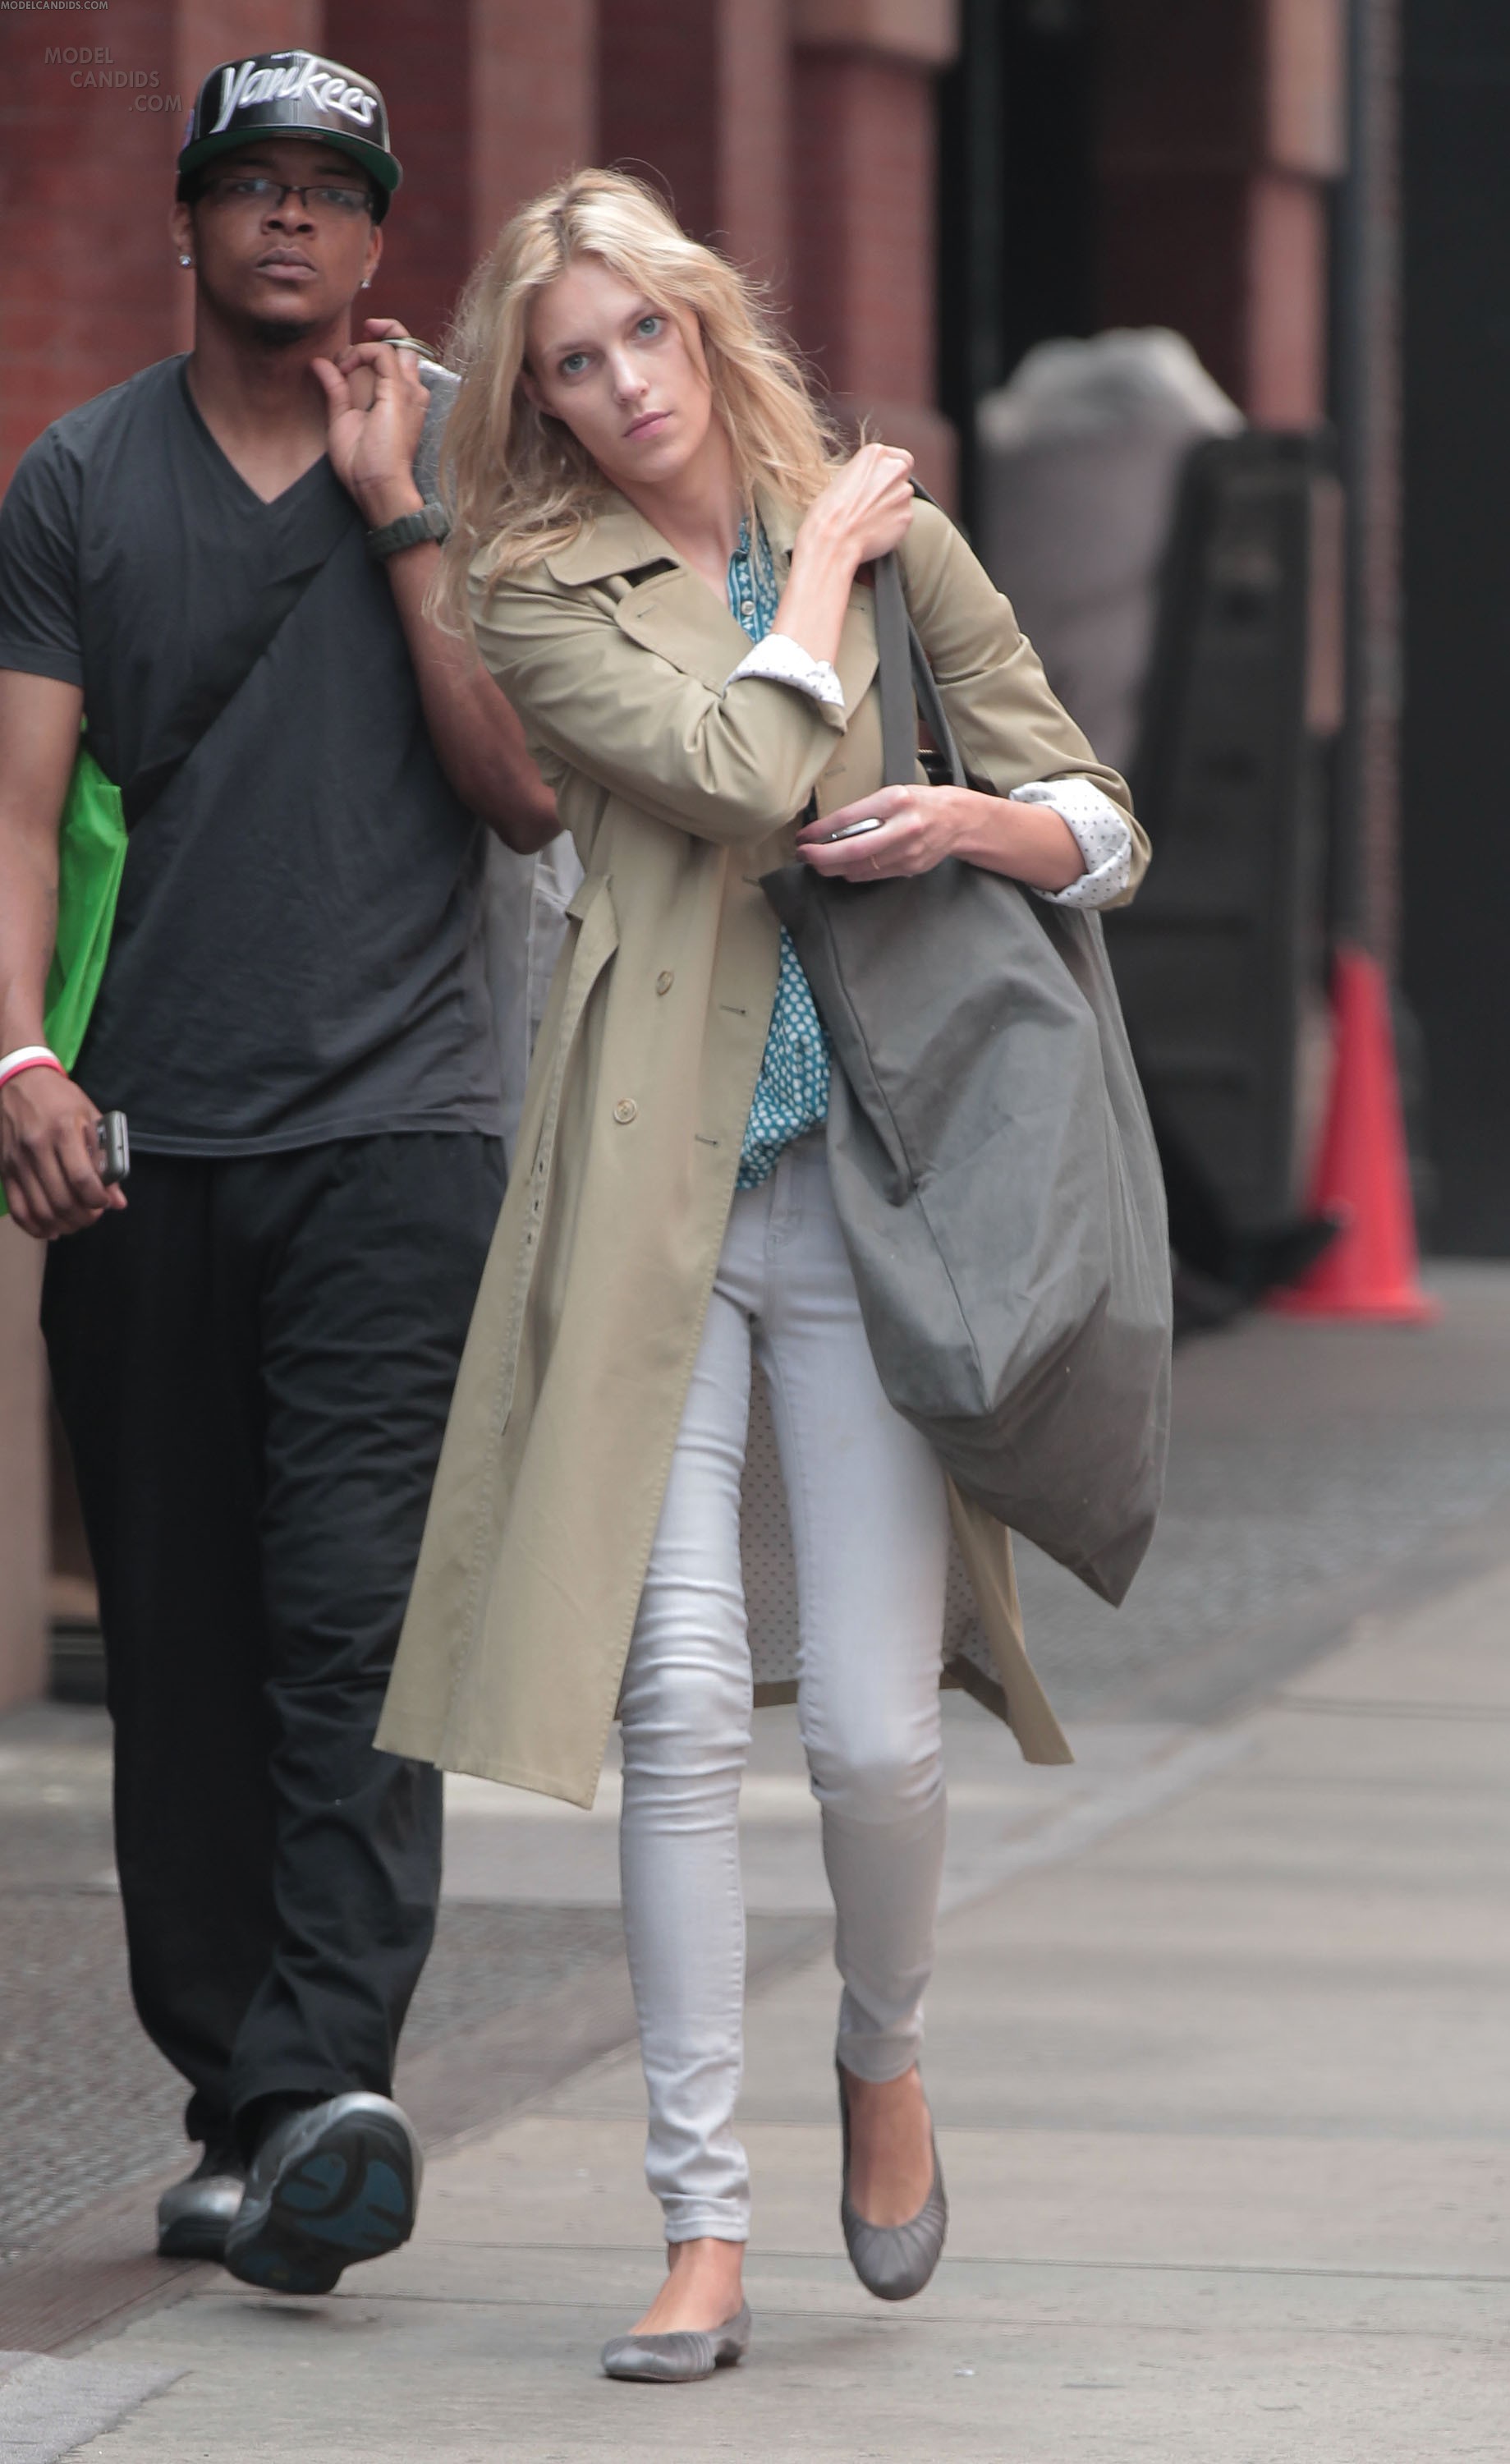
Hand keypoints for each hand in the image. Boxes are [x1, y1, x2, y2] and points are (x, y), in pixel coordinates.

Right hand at [0, 1067, 124, 1238]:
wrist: (19, 1081)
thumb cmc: (60, 1099)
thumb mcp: (90, 1118)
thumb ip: (105, 1159)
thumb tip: (118, 1200)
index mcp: (62, 1131)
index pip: (82, 1179)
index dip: (97, 1199)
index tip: (105, 1202)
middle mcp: (37, 1147)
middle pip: (61, 1199)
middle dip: (83, 1216)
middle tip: (93, 1215)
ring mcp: (17, 1161)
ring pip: (40, 1209)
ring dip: (62, 1224)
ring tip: (76, 1222)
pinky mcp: (5, 1169)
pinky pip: (18, 1208)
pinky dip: (34, 1227)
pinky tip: (50, 1229)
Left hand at [312, 326, 428, 527]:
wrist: (377, 486)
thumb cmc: (364, 465)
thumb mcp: (343, 420)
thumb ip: (336, 390)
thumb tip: (320, 363)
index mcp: (403, 400)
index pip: (399, 359)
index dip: (377, 345)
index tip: (349, 357)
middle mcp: (411, 392)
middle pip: (408, 345)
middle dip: (385, 329)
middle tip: (364, 330)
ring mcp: (408, 391)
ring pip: (398, 342)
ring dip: (365, 343)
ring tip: (344, 364)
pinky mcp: (399, 391)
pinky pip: (382, 352)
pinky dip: (360, 352)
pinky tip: (344, 369)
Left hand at [795, 782, 964, 879]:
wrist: (957, 820)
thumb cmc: (919, 804)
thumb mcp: (891, 795)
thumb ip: (864, 811)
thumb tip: (828, 830)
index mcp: (895, 801)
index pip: (848, 819)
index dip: (820, 832)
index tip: (804, 837)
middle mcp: (902, 827)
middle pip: (853, 849)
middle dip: (822, 856)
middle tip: (804, 855)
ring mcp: (907, 851)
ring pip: (860, 867)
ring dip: (832, 867)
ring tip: (817, 862)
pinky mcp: (909, 867)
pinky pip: (872, 875)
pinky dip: (851, 872)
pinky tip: (841, 867)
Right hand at [798, 443, 915, 568]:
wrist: (832, 538)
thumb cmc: (829, 511)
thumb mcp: (844, 476)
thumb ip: (866, 473)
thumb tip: (874, 481)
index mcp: (876, 454)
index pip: (900, 457)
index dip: (891, 471)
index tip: (882, 481)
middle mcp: (894, 469)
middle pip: (903, 477)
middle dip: (892, 487)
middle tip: (874, 501)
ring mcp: (903, 493)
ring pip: (903, 498)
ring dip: (892, 506)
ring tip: (870, 518)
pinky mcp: (907, 516)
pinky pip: (903, 518)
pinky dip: (893, 524)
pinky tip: (874, 529)